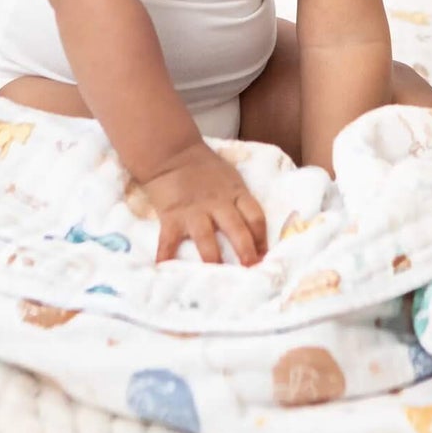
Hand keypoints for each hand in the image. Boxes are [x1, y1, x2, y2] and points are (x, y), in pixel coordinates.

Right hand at [137, 140, 268, 265]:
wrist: (172, 152)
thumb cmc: (204, 166)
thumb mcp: (230, 178)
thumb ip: (239, 200)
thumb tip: (252, 229)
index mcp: (235, 193)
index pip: (255, 216)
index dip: (262, 238)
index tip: (265, 257)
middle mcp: (217, 204)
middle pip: (237, 229)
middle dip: (246, 252)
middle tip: (251, 271)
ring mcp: (194, 211)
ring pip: (206, 239)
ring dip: (213, 260)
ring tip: (218, 280)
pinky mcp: (172, 216)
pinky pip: (169, 241)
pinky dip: (166, 257)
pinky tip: (166, 272)